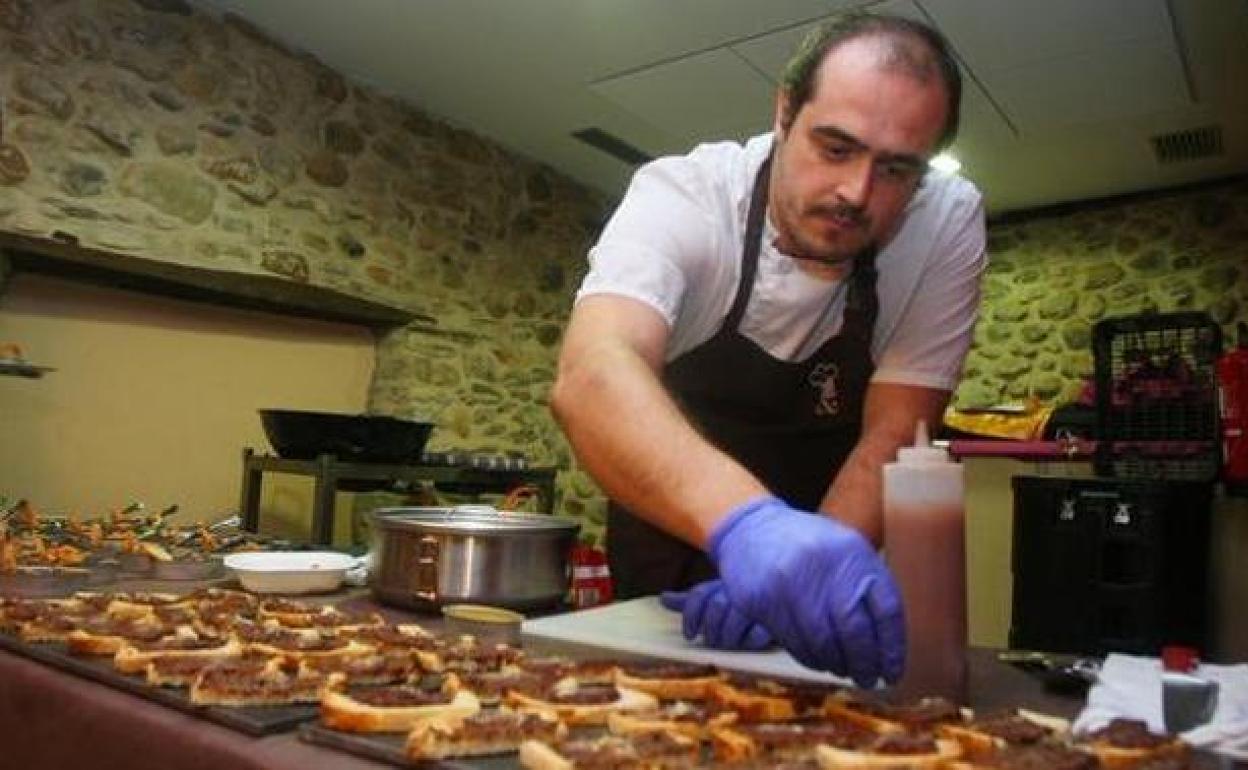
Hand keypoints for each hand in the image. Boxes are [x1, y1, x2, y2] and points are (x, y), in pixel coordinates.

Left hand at [660, 579, 773, 650]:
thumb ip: (690, 601)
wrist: (779, 598)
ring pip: (733, 620)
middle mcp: (739, 586)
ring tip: (731, 640)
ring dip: (728, 637)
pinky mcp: (775, 616)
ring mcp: (757, 600)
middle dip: (712, 629)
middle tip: (714, 639)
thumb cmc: (740, 602)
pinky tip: (750, 638)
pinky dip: (750, 640)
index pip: (699, 596)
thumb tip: (662, 598)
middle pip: (716, 607)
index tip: (689, 635)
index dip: (691, 616)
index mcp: (721, 583)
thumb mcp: (714, 600)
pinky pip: (756, 634)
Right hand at [709, 496, 904, 686]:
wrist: (751, 527)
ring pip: (821, 642)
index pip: (885, 609)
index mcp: (853, 553)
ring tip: (841, 668)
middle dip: (863, 663)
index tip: (892, 671)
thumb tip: (888, 645)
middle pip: (854, 631)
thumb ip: (866, 587)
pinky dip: (809, 656)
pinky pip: (792, 641)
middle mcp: (823, 565)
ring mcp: (789, 582)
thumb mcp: (845, 552)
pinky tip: (816, 657)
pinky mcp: (762, 599)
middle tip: (867, 678)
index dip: (893, 648)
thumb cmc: (808, 546)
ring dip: (835, 664)